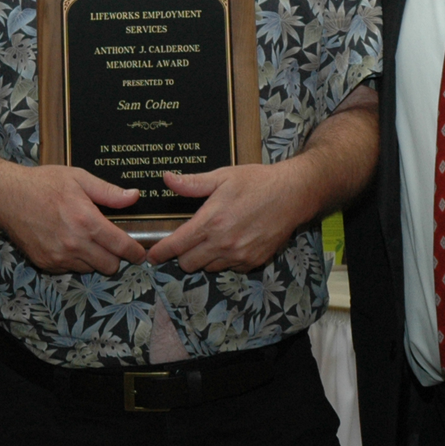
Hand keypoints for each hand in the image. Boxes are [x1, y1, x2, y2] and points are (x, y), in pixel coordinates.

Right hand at [0, 164, 143, 274]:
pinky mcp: (46, 264)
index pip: (120, 247)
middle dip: (115, 257)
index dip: (135, 252)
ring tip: (85, 239)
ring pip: (90, 269)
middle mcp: (74, 244)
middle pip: (109, 266)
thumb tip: (134, 197)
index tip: (140, 254)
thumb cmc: (43, 184)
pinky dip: (74, 261)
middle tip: (111, 244)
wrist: (7, 196)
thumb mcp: (79, 178)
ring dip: (94, 259)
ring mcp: (59, 257)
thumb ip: (108, 192)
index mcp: (86, 222)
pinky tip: (67, 243)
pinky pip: (70, 269)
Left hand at [144, 163, 313, 272]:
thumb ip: (192, 183)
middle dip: (182, 255)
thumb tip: (166, 178)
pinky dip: (225, 260)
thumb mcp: (222, 176)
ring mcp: (239, 256)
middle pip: (188, 264)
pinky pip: (230, 269)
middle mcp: (223, 243)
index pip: (176, 245)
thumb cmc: (256, 182)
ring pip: (208, 268)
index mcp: (211, 221)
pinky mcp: (253, 262)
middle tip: (187, 241)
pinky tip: (232, 243)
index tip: (152, 256)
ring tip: (213, 239)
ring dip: (205, 258)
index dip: (160, 253)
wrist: (292, 194)